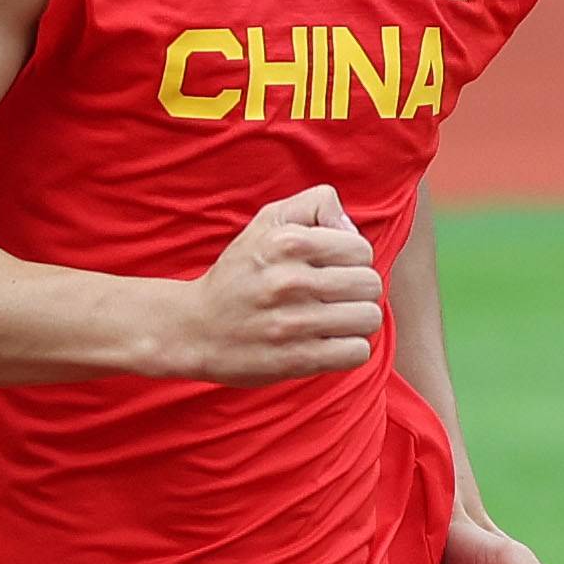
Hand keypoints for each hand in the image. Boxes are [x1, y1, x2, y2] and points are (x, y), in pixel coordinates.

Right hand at [161, 186, 386, 380]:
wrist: (192, 330)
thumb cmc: (238, 276)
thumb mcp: (266, 224)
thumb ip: (313, 205)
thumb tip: (350, 227)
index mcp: (286, 243)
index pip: (360, 250)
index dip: (351, 260)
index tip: (329, 271)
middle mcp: (289, 281)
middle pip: (370, 284)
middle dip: (358, 291)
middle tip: (333, 298)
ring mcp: (293, 323)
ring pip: (368, 318)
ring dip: (355, 322)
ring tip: (332, 321)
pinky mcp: (296, 359)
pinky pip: (356, 352)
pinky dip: (348, 350)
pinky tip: (327, 344)